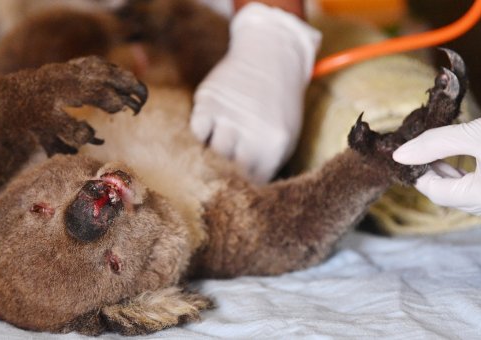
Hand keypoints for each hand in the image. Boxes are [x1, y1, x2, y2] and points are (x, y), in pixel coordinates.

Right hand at [191, 3, 319, 183]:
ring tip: (207, 161)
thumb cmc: (278, 104)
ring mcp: (228, 117)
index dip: (241, 189)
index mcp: (274, 148)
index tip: (234, 191)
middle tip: (214, 182)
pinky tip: (203, 135)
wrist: (271, 56)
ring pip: (210, 154)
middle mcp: (251, 134)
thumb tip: (244, 190)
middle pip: (229, 172)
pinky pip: (196, 131)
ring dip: (207, 159)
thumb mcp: (284, 136)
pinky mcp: (208, 102)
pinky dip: (198, 136)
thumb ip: (266, 163)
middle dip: (221, 179)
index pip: (252, 183)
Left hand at [393, 110, 480, 222]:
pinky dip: (468, 182)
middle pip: (451, 197)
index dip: (418, 174)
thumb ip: (436, 144)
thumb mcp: (478, 133)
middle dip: (433, 175)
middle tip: (419, 153)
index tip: (407, 156)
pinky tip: (457, 165)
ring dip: (450, 179)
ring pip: (466, 198)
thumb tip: (400, 155)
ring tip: (435, 156)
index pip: (436, 193)